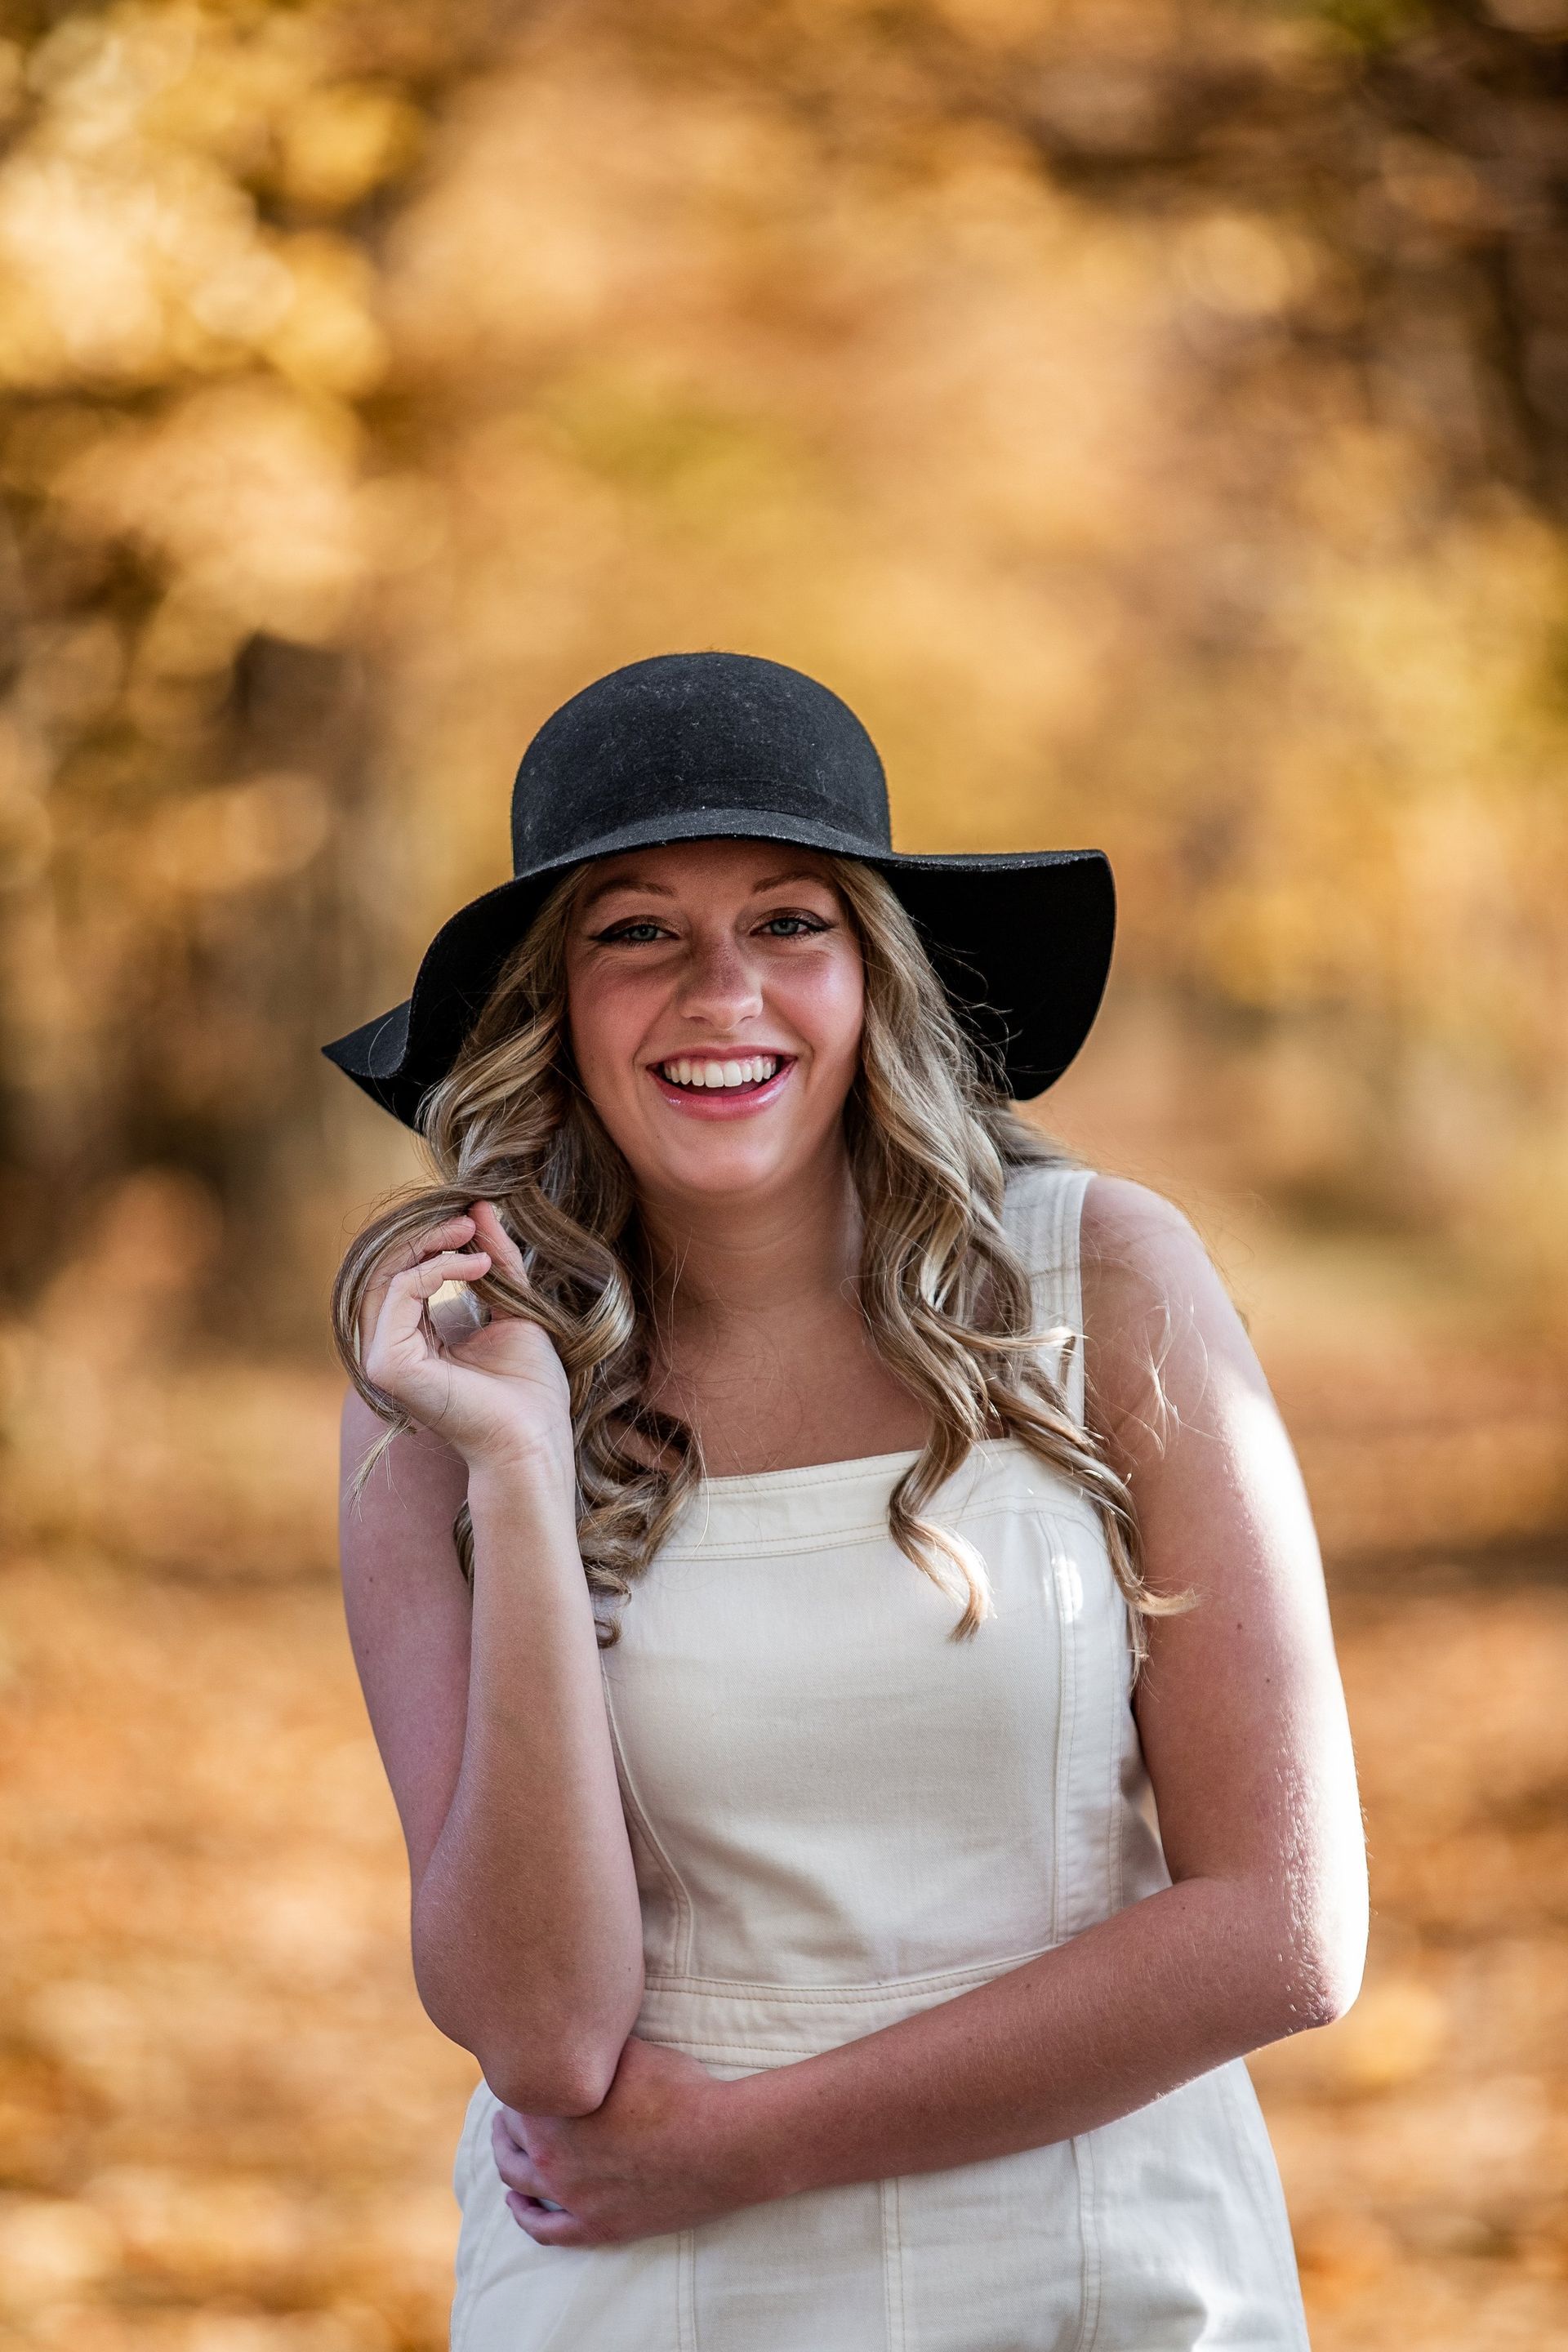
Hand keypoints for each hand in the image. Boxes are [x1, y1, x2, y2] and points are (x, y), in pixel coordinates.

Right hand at [359, 1201, 572, 1479]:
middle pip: (385, 1270)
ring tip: (473, 1241)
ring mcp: (382, 1359)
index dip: (430, 1238)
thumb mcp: (513, 1304)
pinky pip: (399, 1295)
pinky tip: (475, 1268)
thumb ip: (495, 1259)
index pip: (401, 1273)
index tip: (472, 1219)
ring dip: (430, 1246)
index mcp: (413, 1339)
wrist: (536, 1437)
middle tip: (468, 1220)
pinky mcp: (387, 1366)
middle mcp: (389, 1349)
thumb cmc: (530, 1387)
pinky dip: (435, 1270)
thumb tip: (480, 1205)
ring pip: (386, 1277)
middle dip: (426, 1235)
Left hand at [490, 2036, 756, 2246]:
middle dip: (508, 2117)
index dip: (519, 2078)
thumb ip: (595, 2045)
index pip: (516, 2092)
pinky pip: (545, 2230)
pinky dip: (524, 2216)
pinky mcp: (597, 2227)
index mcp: (554, 2110)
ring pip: (518, 2181)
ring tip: (505, 2144)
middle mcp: (551, 2156)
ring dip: (505, 2160)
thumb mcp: (632, 2050)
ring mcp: (572, 2197)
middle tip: (512, 2102)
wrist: (720, 2144)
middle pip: (511, 2136)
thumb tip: (576, 2027)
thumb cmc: (680, 2090)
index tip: (524, 2068)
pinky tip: (516, 2204)